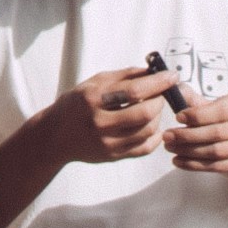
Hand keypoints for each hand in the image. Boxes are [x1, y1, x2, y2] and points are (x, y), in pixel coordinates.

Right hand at [42, 65, 182, 164]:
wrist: (56, 136)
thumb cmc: (77, 104)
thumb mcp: (94, 83)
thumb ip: (124, 76)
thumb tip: (154, 71)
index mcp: (93, 99)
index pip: (134, 90)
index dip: (158, 83)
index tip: (171, 76)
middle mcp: (99, 122)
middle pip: (144, 113)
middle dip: (160, 101)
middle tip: (161, 94)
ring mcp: (106, 142)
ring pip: (147, 131)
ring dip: (158, 117)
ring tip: (153, 108)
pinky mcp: (113, 156)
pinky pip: (144, 148)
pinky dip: (155, 137)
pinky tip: (152, 126)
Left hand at [161, 88, 227, 175]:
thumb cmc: (224, 123)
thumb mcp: (212, 107)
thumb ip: (194, 100)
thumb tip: (177, 90)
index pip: (221, 110)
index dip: (198, 115)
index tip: (177, 117)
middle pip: (216, 133)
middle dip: (187, 135)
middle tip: (167, 135)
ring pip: (214, 151)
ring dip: (187, 150)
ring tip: (169, 147)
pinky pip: (214, 166)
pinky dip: (192, 164)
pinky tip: (177, 160)